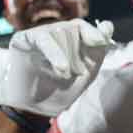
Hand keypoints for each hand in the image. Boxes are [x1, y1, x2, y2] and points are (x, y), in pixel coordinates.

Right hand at [0, 19, 117, 117]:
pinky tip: (61, 69)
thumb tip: (108, 25)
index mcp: (72, 39)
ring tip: (62, 74)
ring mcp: (39, 34)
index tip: (99, 43)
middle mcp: (55, 33)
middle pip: (74, 29)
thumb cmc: (60, 90)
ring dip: (66, 57)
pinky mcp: (24, 38)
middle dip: (78, 55)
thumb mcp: (86, 72)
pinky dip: (55, 53)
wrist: (32, 106)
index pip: (85, 27)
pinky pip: (43, 38)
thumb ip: (99, 49)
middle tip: (71, 74)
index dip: (94, 32)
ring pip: (61, 31)